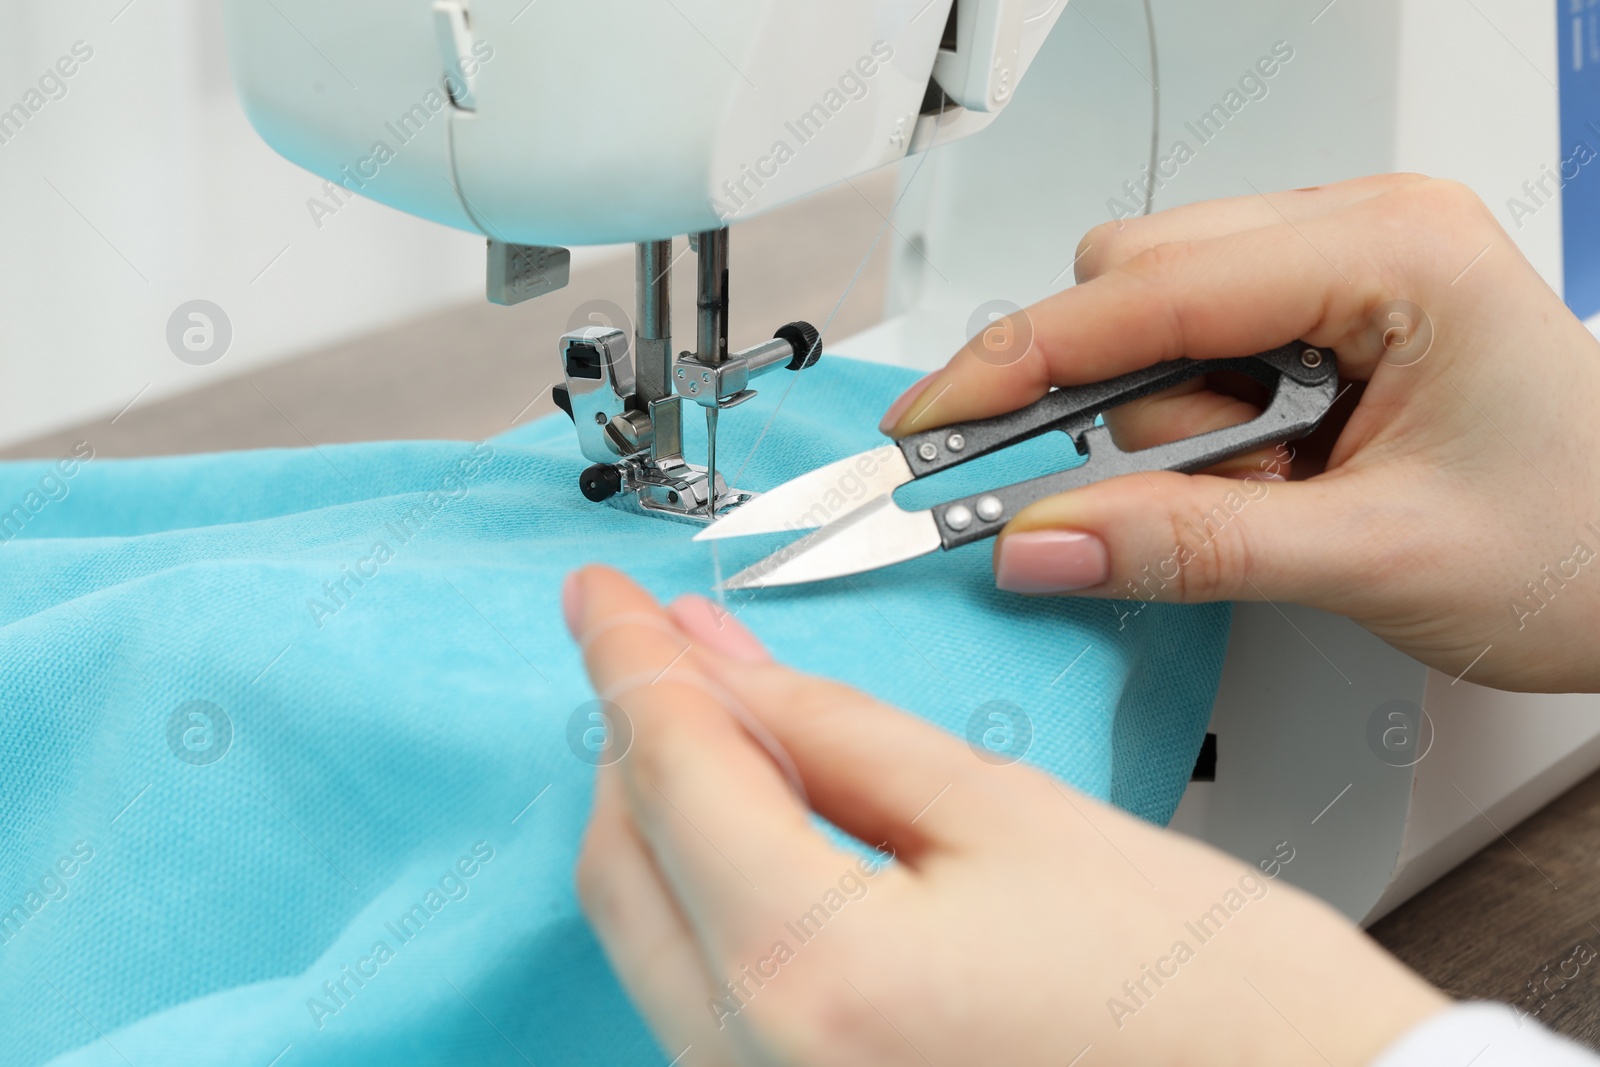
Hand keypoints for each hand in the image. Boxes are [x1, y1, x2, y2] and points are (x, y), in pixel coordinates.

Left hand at [565, 564, 1445, 1065]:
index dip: (628, 658)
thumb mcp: (1013, 819)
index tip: (598, 596)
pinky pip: (699, 997)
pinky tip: (753, 836)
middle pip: (623, 860)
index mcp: (812, 977)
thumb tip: (722, 661)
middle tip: (664, 646)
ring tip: (718, 723)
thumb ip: (838, 734)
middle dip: (637, 735)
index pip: (669, 768)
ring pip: (647, 934)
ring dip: (663, 818)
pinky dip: (706, 899)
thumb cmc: (1218, 1008)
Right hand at [880, 175, 1599, 692]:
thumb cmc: (1587, 539)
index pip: (1145, 289)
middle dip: (1116, 407)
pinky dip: (1198, 433)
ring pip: (1154, 321)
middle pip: (1133, 285)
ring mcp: (1338, 272)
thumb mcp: (1375, 559)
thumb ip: (1189, 552)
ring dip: (1170, 432)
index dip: (1021, 363)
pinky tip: (1272, 477)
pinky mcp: (1321, 320)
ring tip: (1272, 498)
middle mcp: (1357, 234)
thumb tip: (1039, 543)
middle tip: (1149, 499)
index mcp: (1389, 250)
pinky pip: (1195, 354)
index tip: (931, 426)